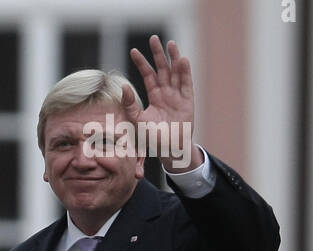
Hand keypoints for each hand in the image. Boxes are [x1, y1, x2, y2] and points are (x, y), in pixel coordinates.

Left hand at [123, 35, 204, 170]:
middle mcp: (167, 93)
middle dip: (158, 54)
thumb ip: (130, 105)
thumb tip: (123, 87)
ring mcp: (178, 96)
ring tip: (170, 44)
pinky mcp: (188, 101)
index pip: (148, 75)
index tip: (133, 51)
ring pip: (175, 73)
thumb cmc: (153, 137)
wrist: (170, 149)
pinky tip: (182, 60)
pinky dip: (185, 72)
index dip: (142, 63)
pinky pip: (186, 84)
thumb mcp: (137, 121)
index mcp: (154, 96)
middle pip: (162, 69)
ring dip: (173, 58)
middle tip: (154, 38)